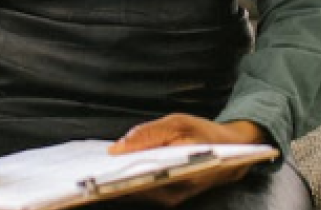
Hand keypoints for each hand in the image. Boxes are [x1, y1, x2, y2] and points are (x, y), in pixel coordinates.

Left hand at [106, 115, 269, 206]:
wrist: (233, 153)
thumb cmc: (205, 134)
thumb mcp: (177, 123)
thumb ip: (146, 134)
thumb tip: (115, 149)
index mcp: (181, 173)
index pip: (141, 178)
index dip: (116, 175)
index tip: (95, 169)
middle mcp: (175, 192)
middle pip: (134, 188)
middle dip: (111, 178)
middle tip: (87, 168)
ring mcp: (171, 198)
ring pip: (136, 191)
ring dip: (117, 180)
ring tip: (96, 166)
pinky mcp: (167, 197)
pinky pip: (141, 190)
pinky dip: (127, 180)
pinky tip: (114, 168)